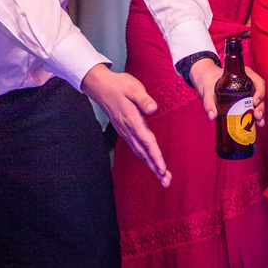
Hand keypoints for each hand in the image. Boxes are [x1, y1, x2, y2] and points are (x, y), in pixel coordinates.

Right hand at [81, 63, 170, 186]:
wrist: (101, 87)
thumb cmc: (120, 85)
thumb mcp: (133, 88)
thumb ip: (144, 99)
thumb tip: (153, 109)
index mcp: (132, 120)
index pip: (147, 141)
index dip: (155, 156)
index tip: (162, 169)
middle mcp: (128, 130)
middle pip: (144, 153)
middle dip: (155, 168)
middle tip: (166, 182)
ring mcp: (126, 132)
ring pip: (140, 153)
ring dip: (151, 166)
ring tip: (163, 178)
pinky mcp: (125, 131)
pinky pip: (137, 148)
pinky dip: (145, 158)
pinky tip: (151, 164)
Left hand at [189, 57, 266, 125]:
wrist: (207, 83)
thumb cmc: (210, 82)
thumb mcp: (208, 91)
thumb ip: (209, 103)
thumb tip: (212, 116)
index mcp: (244, 75)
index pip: (258, 82)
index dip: (260, 91)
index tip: (255, 101)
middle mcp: (248, 84)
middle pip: (260, 95)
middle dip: (261, 106)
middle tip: (257, 115)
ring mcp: (248, 93)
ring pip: (258, 103)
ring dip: (260, 114)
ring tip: (259, 123)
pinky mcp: (245, 102)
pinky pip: (252, 109)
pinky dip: (255, 117)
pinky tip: (256, 125)